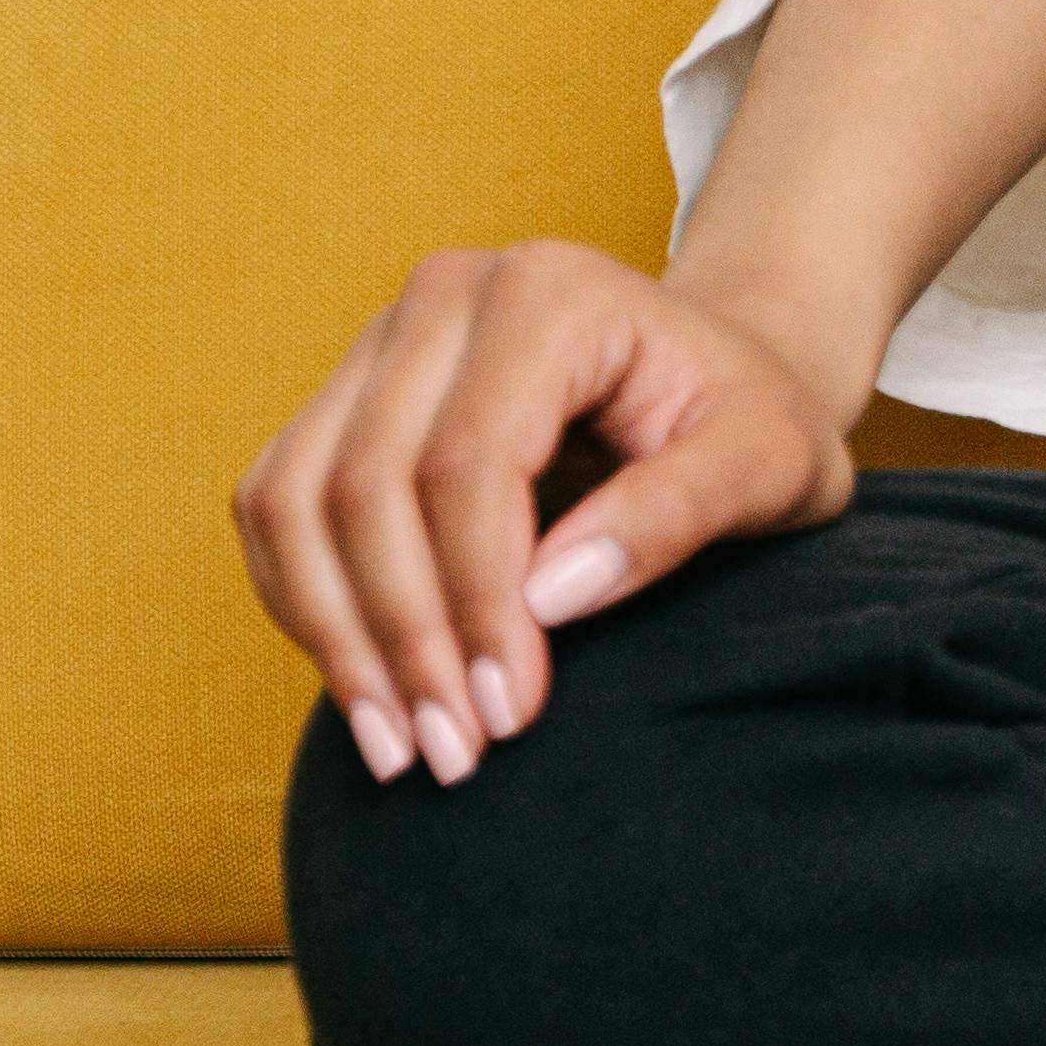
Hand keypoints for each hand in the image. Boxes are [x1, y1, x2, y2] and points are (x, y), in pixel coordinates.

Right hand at [233, 240, 863, 782]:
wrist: (716, 372)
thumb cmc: (751, 418)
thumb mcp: (769, 463)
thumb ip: (676, 514)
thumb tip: (549, 597)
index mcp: (550, 292)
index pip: (469, 463)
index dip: (476, 602)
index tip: (509, 714)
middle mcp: (445, 296)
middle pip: (368, 483)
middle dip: (404, 637)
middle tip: (453, 753)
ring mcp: (381, 340)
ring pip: (297, 496)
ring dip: (336, 636)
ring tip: (400, 746)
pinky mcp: (345, 395)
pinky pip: (276, 504)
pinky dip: (305, 603)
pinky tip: (365, 688)